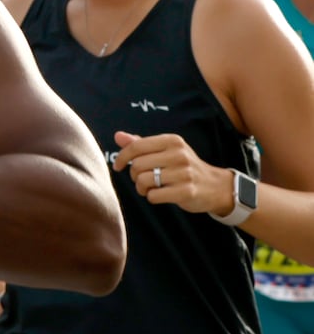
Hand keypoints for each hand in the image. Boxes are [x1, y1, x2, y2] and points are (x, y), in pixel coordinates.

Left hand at [112, 131, 235, 215]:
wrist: (215, 186)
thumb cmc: (183, 167)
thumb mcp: (166, 150)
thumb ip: (141, 144)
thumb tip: (118, 136)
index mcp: (172, 141)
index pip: (136, 146)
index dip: (122, 157)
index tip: (118, 166)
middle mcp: (179, 154)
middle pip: (137, 165)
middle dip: (134, 175)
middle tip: (142, 179)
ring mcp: (184, 173)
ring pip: (143, 181)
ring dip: (141, 188)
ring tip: (151, 187)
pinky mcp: (186, 191)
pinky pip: (153, 195)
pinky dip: (151, 197)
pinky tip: (160, 194)